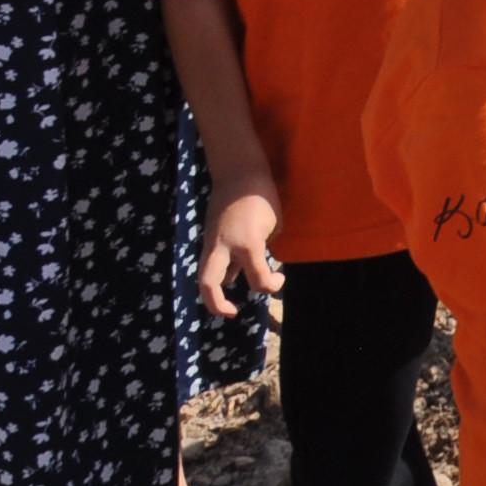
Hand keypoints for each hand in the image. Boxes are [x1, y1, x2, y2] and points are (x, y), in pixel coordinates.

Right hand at [194, 182, 285, 319]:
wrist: (239, 172)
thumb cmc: (263, 197)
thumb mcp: (273, 225)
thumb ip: (263, 251)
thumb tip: (252, 268)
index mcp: (248, 244)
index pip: (259, 280)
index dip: (272, 285)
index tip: (280, 277)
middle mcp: (224, 248)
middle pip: (208, 285)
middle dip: (216, 305)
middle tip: (231, 312)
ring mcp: (211, 243)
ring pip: (205, 275)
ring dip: (216, 289)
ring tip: (229, 299)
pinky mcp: (208, 238)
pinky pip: (212, 262)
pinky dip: (221, 271)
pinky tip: (233, 273)